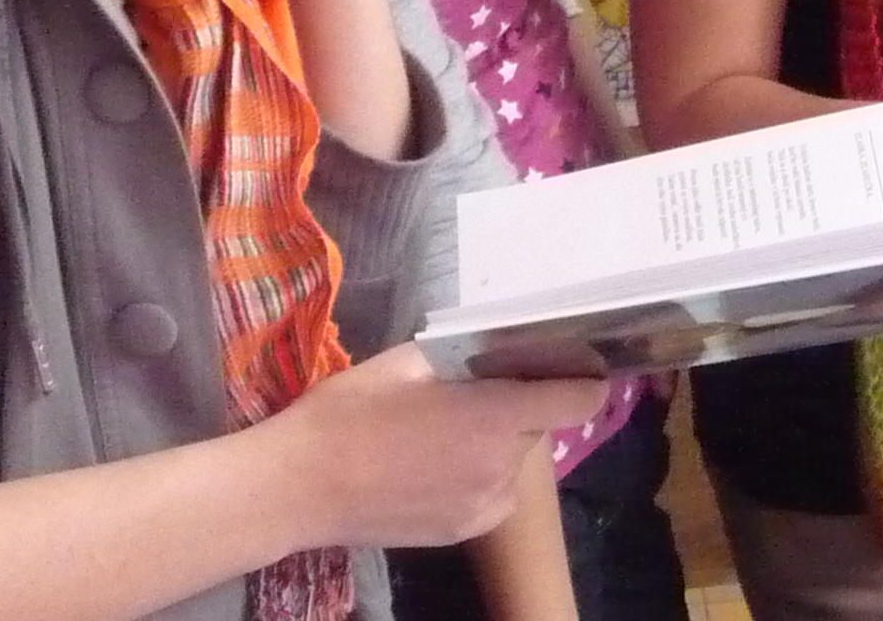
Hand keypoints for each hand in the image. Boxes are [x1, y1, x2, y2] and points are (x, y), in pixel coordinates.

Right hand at [263, 344, 606, 552]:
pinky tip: (432, 466)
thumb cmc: (350, 412)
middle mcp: (501, 465)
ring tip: (441, 434)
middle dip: (516, 407)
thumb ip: (467, 357)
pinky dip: (478, 477)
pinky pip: (491, 493)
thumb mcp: (408, 362)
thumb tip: (500, 351)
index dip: (584, 379)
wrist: (298, 487)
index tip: (576, 366)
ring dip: (496, 444)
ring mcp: (483, 505)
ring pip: (512, 462)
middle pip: (537, 427)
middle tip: (471, 394)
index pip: (578, 399)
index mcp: (495, 416)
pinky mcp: (462, 531)